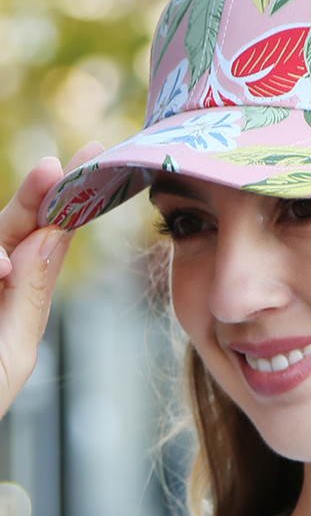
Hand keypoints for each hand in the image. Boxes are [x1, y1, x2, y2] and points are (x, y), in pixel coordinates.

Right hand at [0, 142, 102, 417]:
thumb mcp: (11, 355)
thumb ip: (28, 297)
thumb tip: (50, 238)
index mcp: (17, 293)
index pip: (48, 238)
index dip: (69, 200)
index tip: (95, 159)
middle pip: (11, 228)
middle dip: (33, 197)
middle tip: (56, 167)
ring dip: (3, 234)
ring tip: (10, 254)